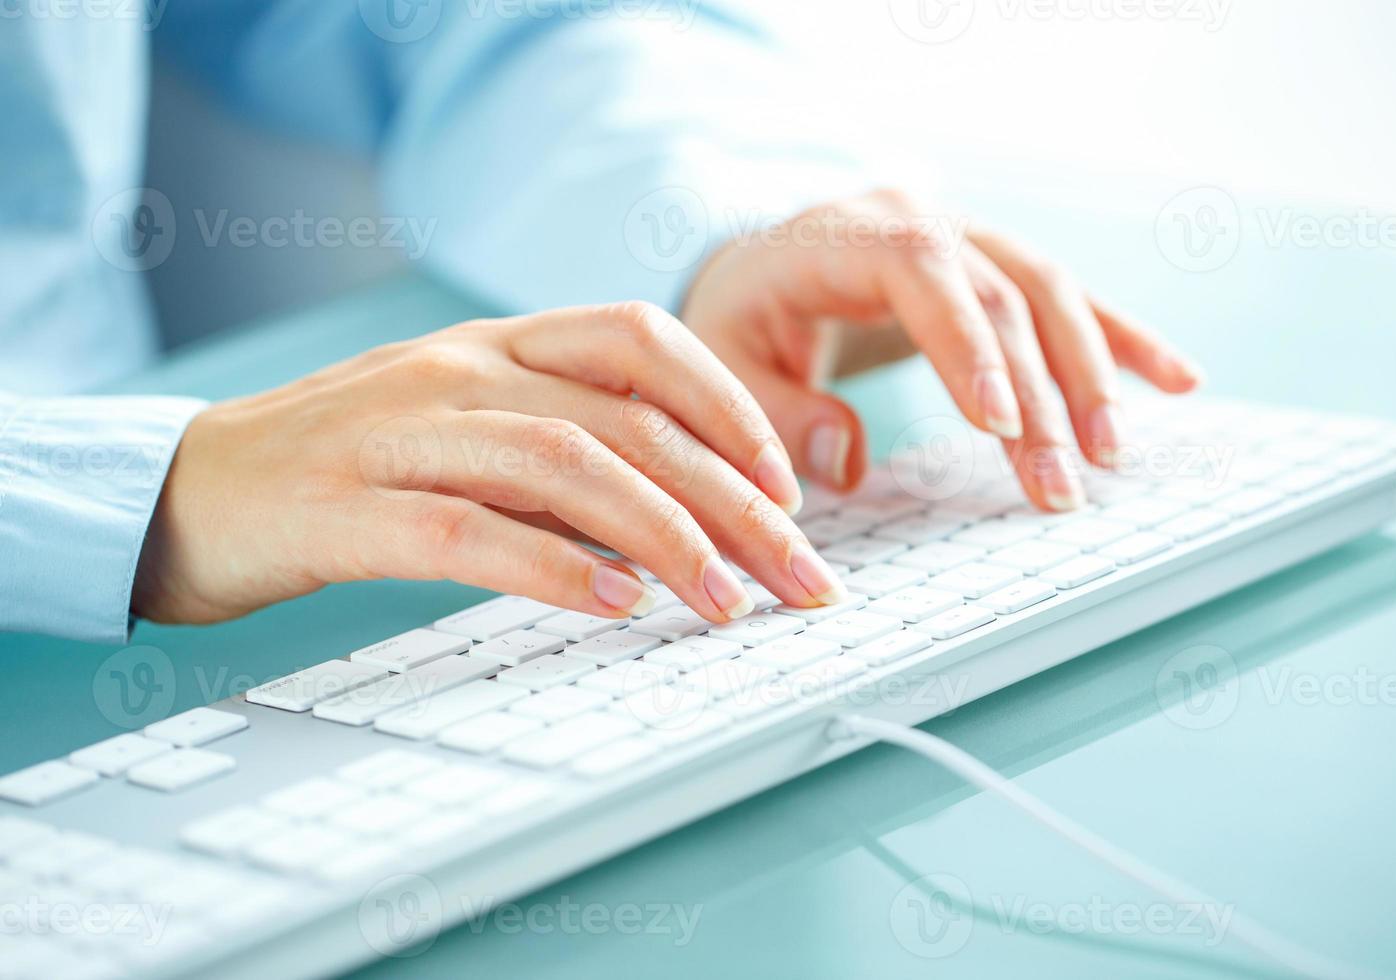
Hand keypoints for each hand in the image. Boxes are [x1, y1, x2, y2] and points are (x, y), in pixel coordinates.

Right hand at [132, 303, 846, 626]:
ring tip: (726, 602)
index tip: (789, 485)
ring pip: (562, 462)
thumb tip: (687, 515)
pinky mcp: (345, 508)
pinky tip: (615, 604)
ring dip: (663, 536)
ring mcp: (398, 431)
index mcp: (495, 343)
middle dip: (732, 502)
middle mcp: (458, 369)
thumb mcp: (471, 433)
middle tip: (797, 575)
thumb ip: (565, 452)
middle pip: (627, 419)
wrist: (191, 490)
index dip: (730, 405)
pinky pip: (466, 531)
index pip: (640, 338)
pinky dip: (551, 568)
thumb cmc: (352, 466)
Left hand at [680, 189, 1203, 510]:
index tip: (1004, 424)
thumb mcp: (724, 363)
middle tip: (1060, 485)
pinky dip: (1123, 341)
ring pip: (1050, 293)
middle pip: (1002, 298)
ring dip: (1092, 375)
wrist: (763, 265)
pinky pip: (1072, 300)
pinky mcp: (999, 265)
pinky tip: (1179, 381)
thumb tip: (843, 465)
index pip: (923, 274)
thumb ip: (773, 411)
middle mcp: (922, 220)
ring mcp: (969, 236)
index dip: (969, 347)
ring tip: (1113, 455)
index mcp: (847, 235)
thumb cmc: (742, 318)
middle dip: (1040, 395)